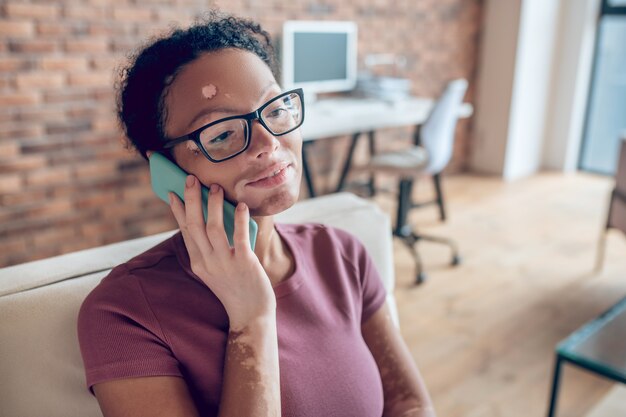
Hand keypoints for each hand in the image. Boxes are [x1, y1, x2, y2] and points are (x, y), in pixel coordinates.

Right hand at [167, 171, 275, 329]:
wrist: (251, 315)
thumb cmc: (236, 289)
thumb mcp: (215, 270)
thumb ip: (211, 248)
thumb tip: (211, 219)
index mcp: (198, 263)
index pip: (185, 231)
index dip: (178, 211)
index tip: (172, 192)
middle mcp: (207, 262)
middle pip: (194, 225)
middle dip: (191, 200)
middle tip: (191, 179)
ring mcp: (224, 263)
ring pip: (213, 228)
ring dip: (213, 205)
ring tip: (215, 187)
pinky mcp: (244, 263)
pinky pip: (239, 237)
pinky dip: (239, 220)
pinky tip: (240, 206)